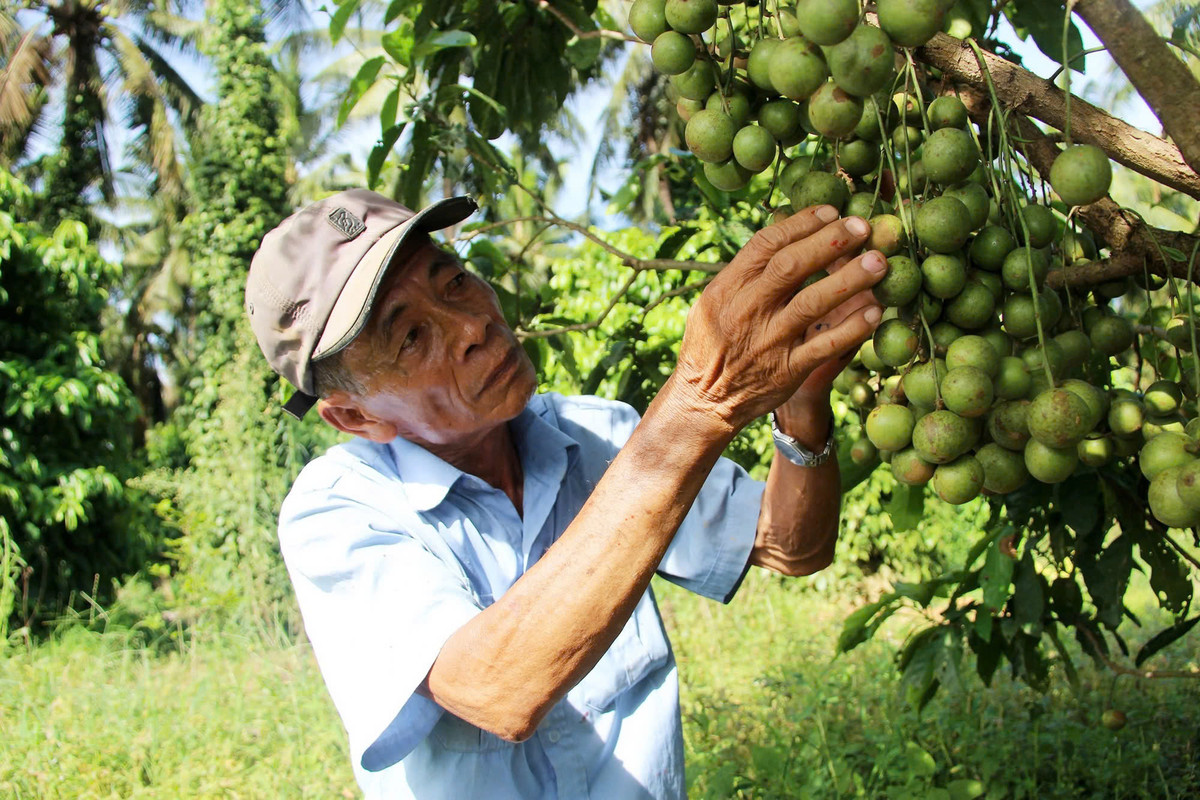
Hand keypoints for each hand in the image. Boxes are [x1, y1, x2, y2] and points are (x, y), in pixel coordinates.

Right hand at [671, 204, 888, 431]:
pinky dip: (852, 329)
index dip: (802, 223)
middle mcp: (748, 310)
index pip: (766, 244)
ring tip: (878, 262)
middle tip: (863, 227)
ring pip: (813, 303)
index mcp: (728, 287)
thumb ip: (746, 269)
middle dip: (831, 241)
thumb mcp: (715, 300)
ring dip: (850, 280)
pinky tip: (875, 312)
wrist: (704, 400)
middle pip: (792, 266)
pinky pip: (825, 346)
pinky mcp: (787, 370)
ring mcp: (769, 341)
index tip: (832, 212)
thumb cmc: (712, 342)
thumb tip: (783, 225)